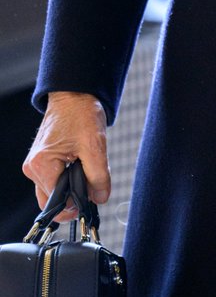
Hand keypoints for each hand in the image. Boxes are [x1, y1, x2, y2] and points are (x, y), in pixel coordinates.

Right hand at [23, 92, 110, 217]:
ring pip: (53, 191)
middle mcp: (33, 168)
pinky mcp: (40, 161)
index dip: (76, 202)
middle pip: (52, 200)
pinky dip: (67, 178)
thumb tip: (100, 199)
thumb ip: (99, 176)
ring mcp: (34, 165)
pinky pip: (53, 180)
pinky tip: (78, 165)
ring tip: (85, 167)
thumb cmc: (80, 113)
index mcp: (41, 165)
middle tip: (91, 182)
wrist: (74, 94)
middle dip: (73, 196)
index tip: (91, 195)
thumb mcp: (95, 145)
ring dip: (70, 187)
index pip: (57, 202)